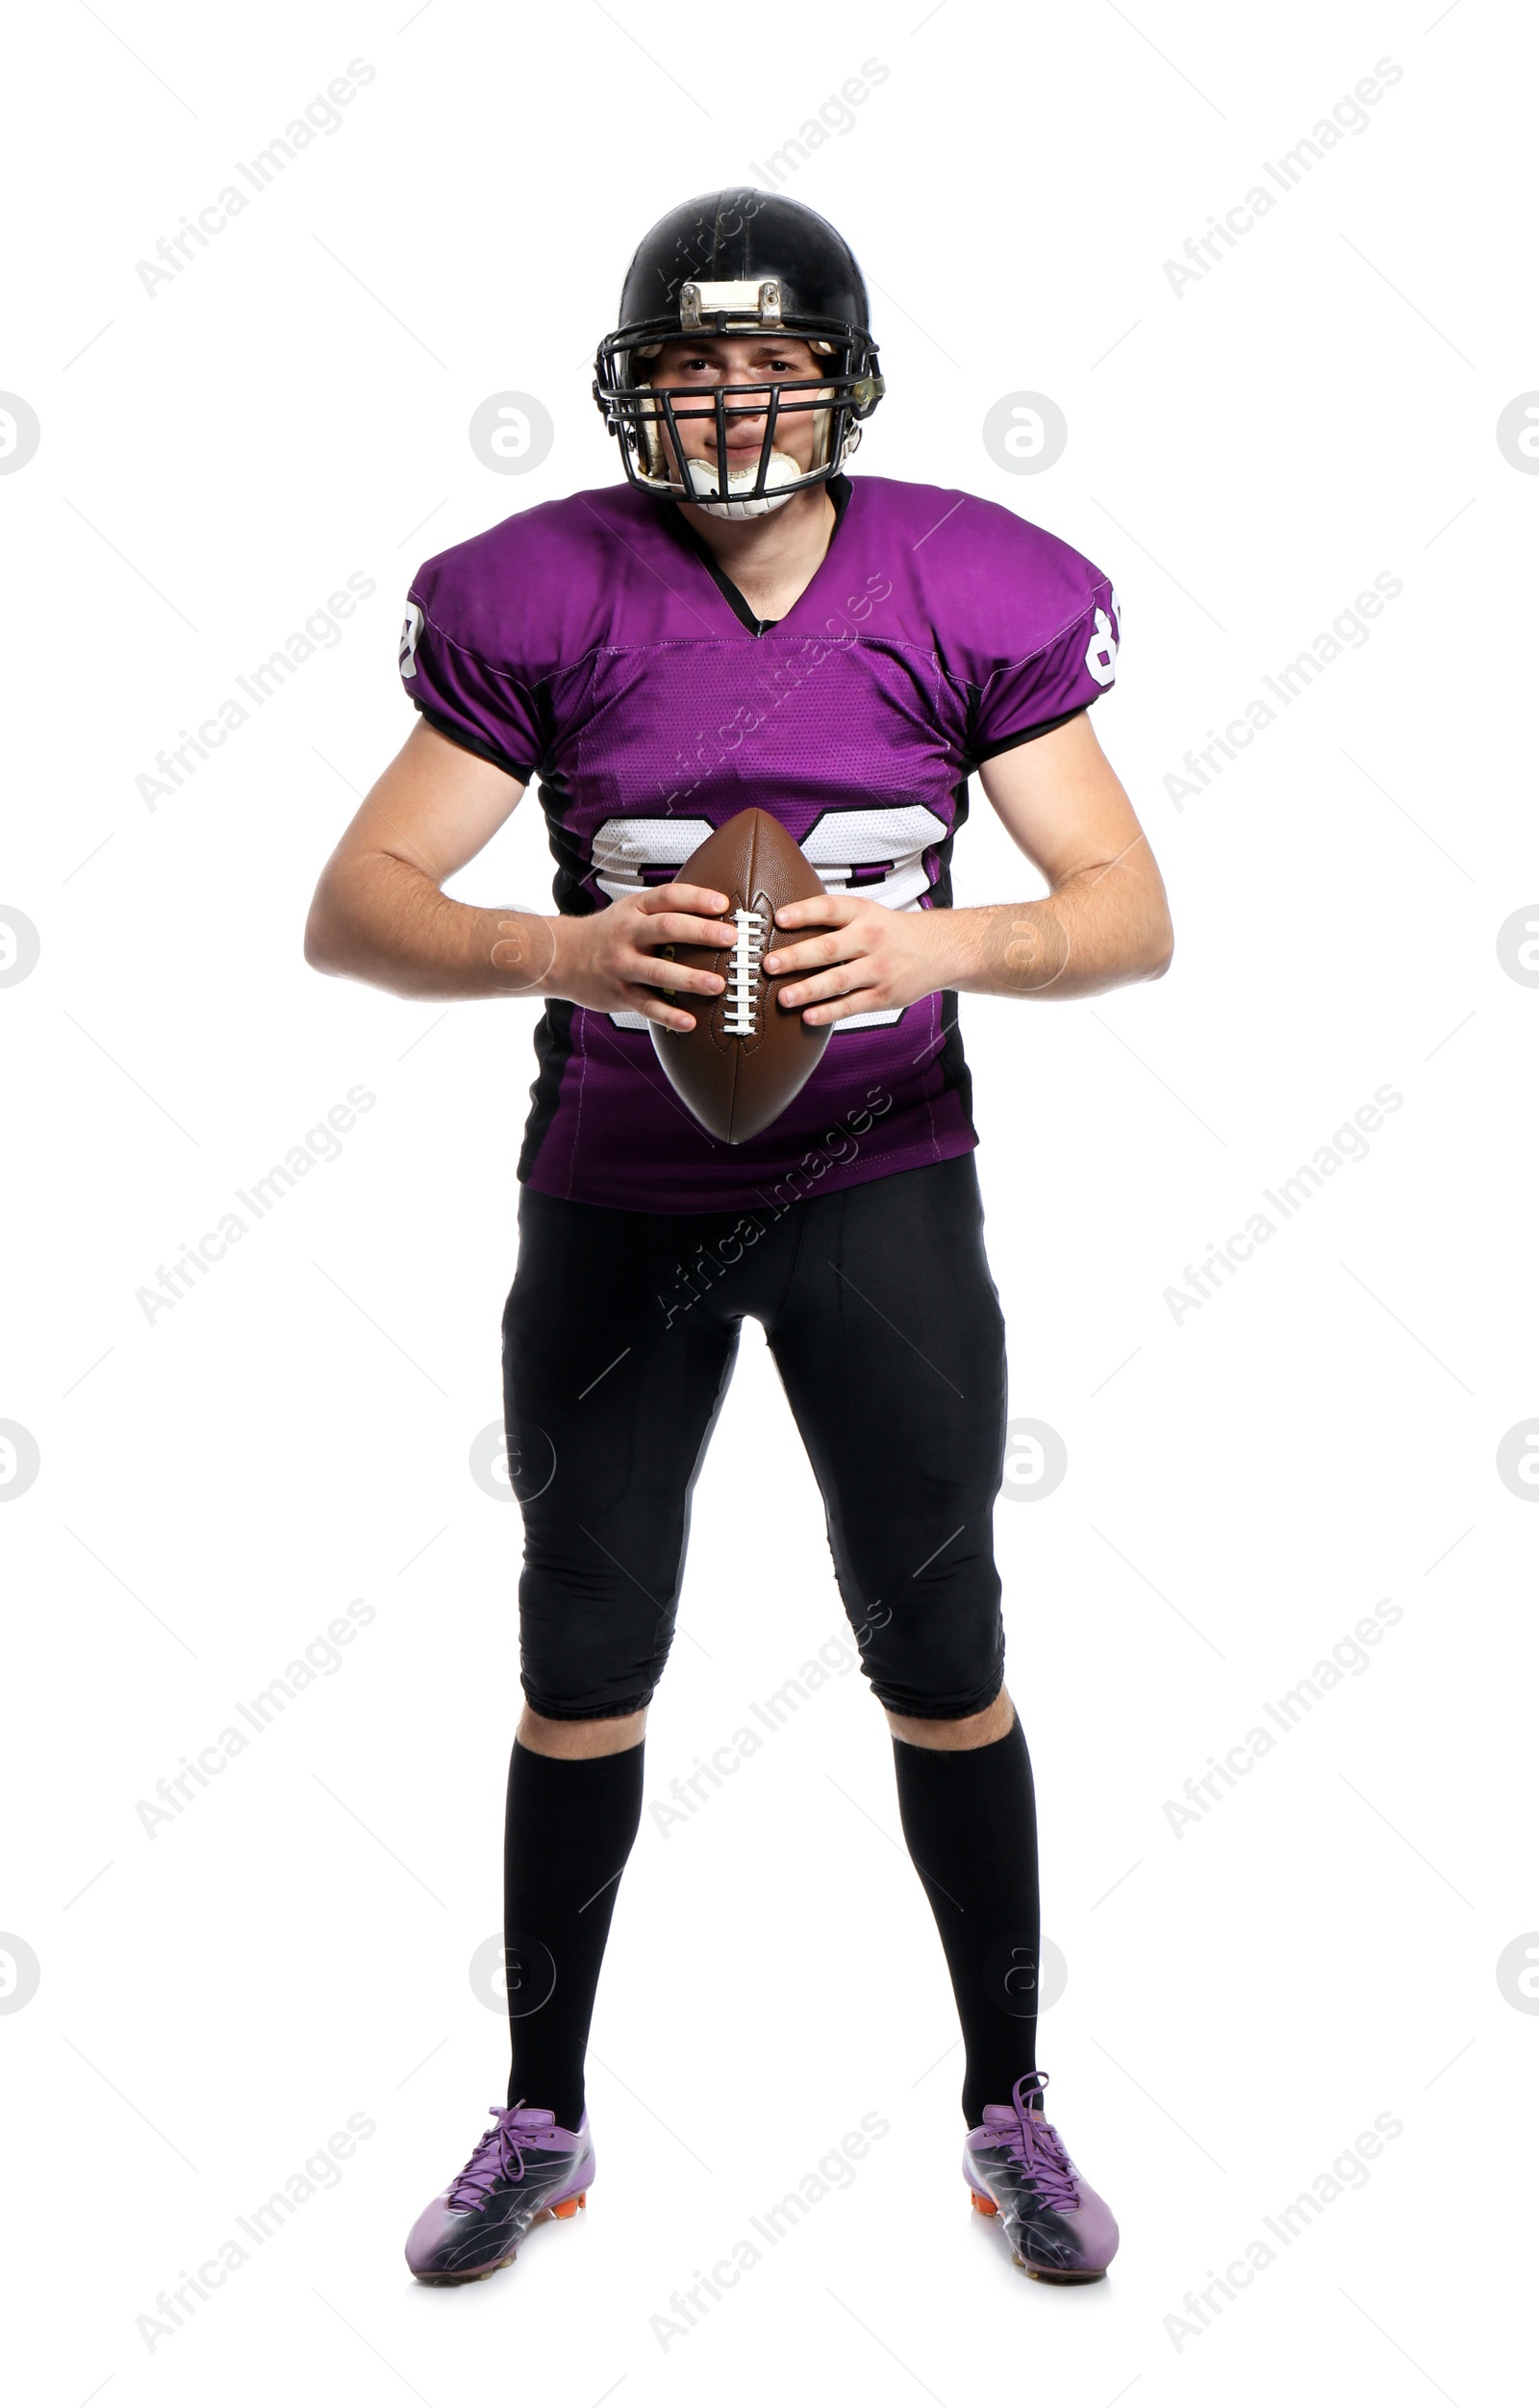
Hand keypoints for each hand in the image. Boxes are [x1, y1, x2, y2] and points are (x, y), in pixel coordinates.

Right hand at [550, 884, 739, 1031]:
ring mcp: (622, 965)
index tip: (723, 905)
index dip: (696, 899)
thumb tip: (717, 910)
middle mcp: (628, 934)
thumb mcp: (631, 911)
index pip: (668, 897)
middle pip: (666, 928)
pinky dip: (668, 1015)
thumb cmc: (609, 933)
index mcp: (635, 909)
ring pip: (657, 971)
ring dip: (689, 978)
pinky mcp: (618, 994)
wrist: (561, 956)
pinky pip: (646, 1006)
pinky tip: (690, 1022)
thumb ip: (665, 910)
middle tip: (730, 938)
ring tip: (717, 985)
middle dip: (700, 932)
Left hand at [763, 894, 952, 1024]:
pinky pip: (852, 1006)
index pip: (829, 909)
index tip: (779, 919)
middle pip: (829, 948)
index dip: (804, 913)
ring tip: (784, 998)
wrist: (938, 949)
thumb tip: (781, 923)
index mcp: (862, 913)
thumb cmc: (890, 931)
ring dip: (808, 990)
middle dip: (797, 956)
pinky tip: (808, 1017)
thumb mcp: (866, 912)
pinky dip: (829, 1012)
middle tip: (770, 965)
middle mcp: (870, 939)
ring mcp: (878, 969)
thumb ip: (831, 917)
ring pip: (839, 980)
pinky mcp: (883, 996)